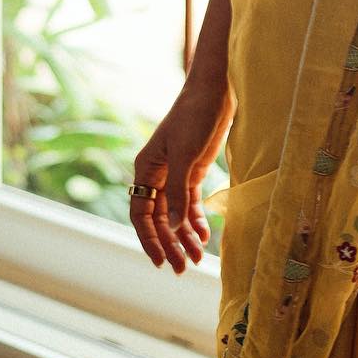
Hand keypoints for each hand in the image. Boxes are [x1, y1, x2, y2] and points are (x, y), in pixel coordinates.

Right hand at [130, 81, 232, 273]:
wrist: (216, 90)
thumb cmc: (195, 116)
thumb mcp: (185, 156)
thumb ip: (178, 193)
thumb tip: (172, 228)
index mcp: (146, 168)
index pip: (140, 214)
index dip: (149, 239)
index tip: (161, 261)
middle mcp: (157, 174)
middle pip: (159, 218)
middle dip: (169, 243)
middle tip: (183, 268)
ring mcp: (176, 173)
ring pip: (175, 213)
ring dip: (184, 236)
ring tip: (197, 259)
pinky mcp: (194, 170)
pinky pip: (190, 202)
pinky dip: (196, 219)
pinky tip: (204, 236)